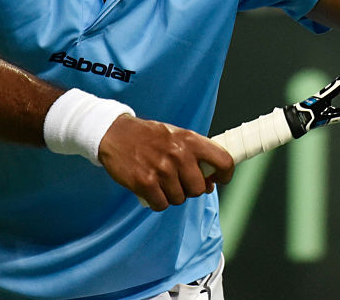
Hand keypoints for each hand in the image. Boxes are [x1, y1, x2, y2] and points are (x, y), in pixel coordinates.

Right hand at [97, 115, 233, 210]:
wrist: (115, 134)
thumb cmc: (149, 136)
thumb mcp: (176, 136)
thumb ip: (195, 155)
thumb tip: (210, 183)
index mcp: (191, 140)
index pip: (223, 161)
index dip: (225, 175)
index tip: (218, 180)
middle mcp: (179, 154)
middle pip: (198, 189)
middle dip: (190, 190)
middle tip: (178, 182)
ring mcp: (162, 170)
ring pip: (179, 199)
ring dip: (171, 195)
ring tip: (160, 182)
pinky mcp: (145, 183)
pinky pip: (161, 205)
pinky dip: (157, 201)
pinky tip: (151, 190)